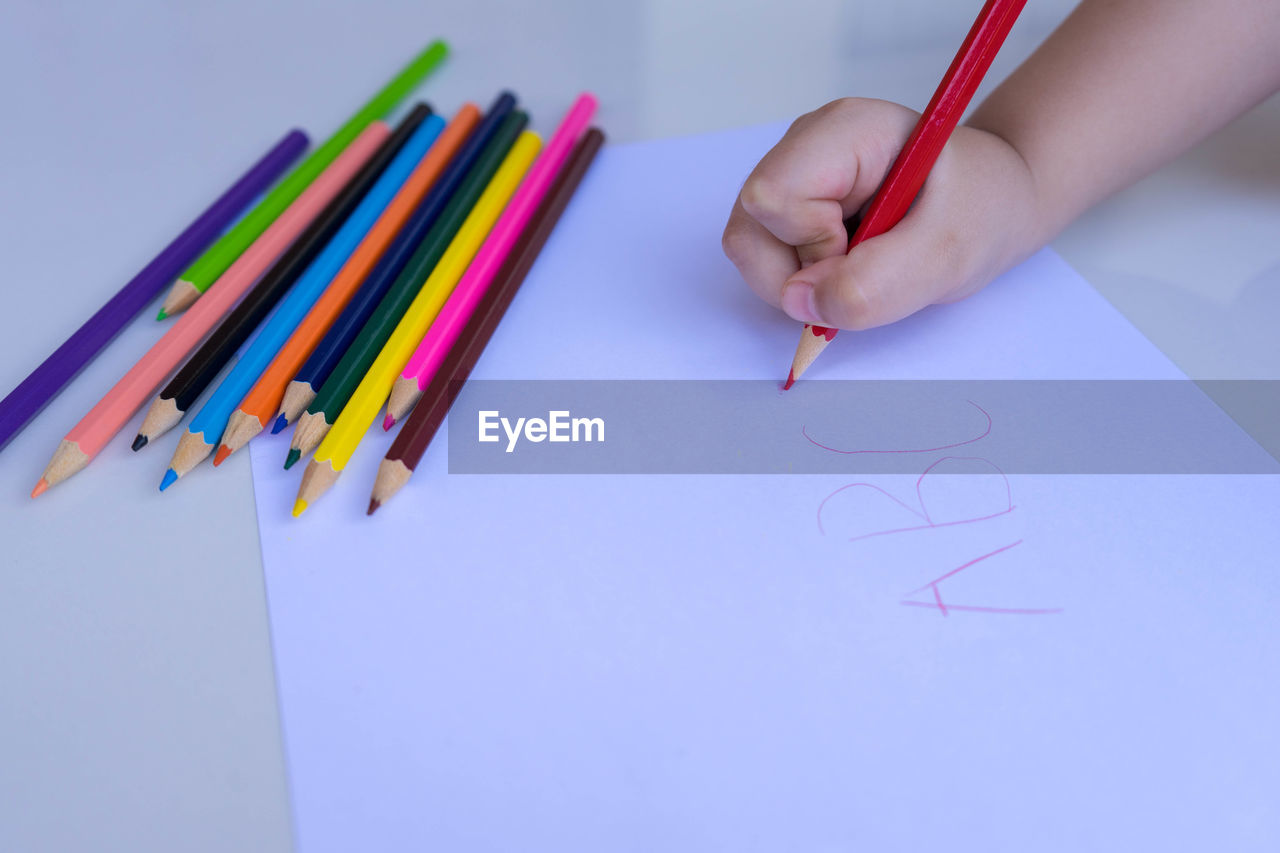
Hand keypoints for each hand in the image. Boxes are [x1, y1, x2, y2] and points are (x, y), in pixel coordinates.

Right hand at [722, 97, 1041, 330]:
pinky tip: (846, 264)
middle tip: (863, 267)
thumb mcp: (947, 254)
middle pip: (750, 226)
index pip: (773, 196)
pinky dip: (802, 279)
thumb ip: (878, 284)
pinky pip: (764, 255)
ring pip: (749, 245)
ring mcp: (792, 172)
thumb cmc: (979, 211)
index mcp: (846, 132)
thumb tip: (799, 301)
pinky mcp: (790, 202)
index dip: (811, 246)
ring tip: (859, 267)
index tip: (868, 251)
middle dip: (798, 273)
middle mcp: (806, 144)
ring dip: (799, 280)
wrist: (992, 203)